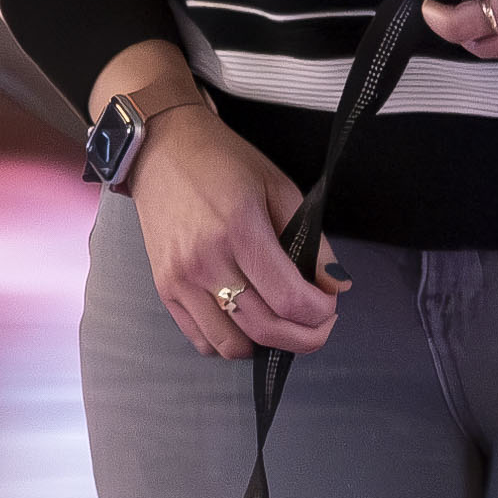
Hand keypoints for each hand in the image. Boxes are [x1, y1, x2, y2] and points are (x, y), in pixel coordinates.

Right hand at [105, 87, 342, 358]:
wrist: (162, 151)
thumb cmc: (222, 163)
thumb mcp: (279, 188)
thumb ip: (312, 241)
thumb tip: (336, 286)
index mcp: (240, 230)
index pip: (288, 299)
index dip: (320, 313)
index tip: (329, 305)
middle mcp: (206, 262)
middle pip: (264, 329)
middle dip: (304, 338)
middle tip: (318, 325)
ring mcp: (181, 280)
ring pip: (231, 346)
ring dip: (265, 344)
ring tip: (280, 323)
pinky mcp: (165, 289)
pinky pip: (203, 340)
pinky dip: (230, 342)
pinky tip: (246, 322)